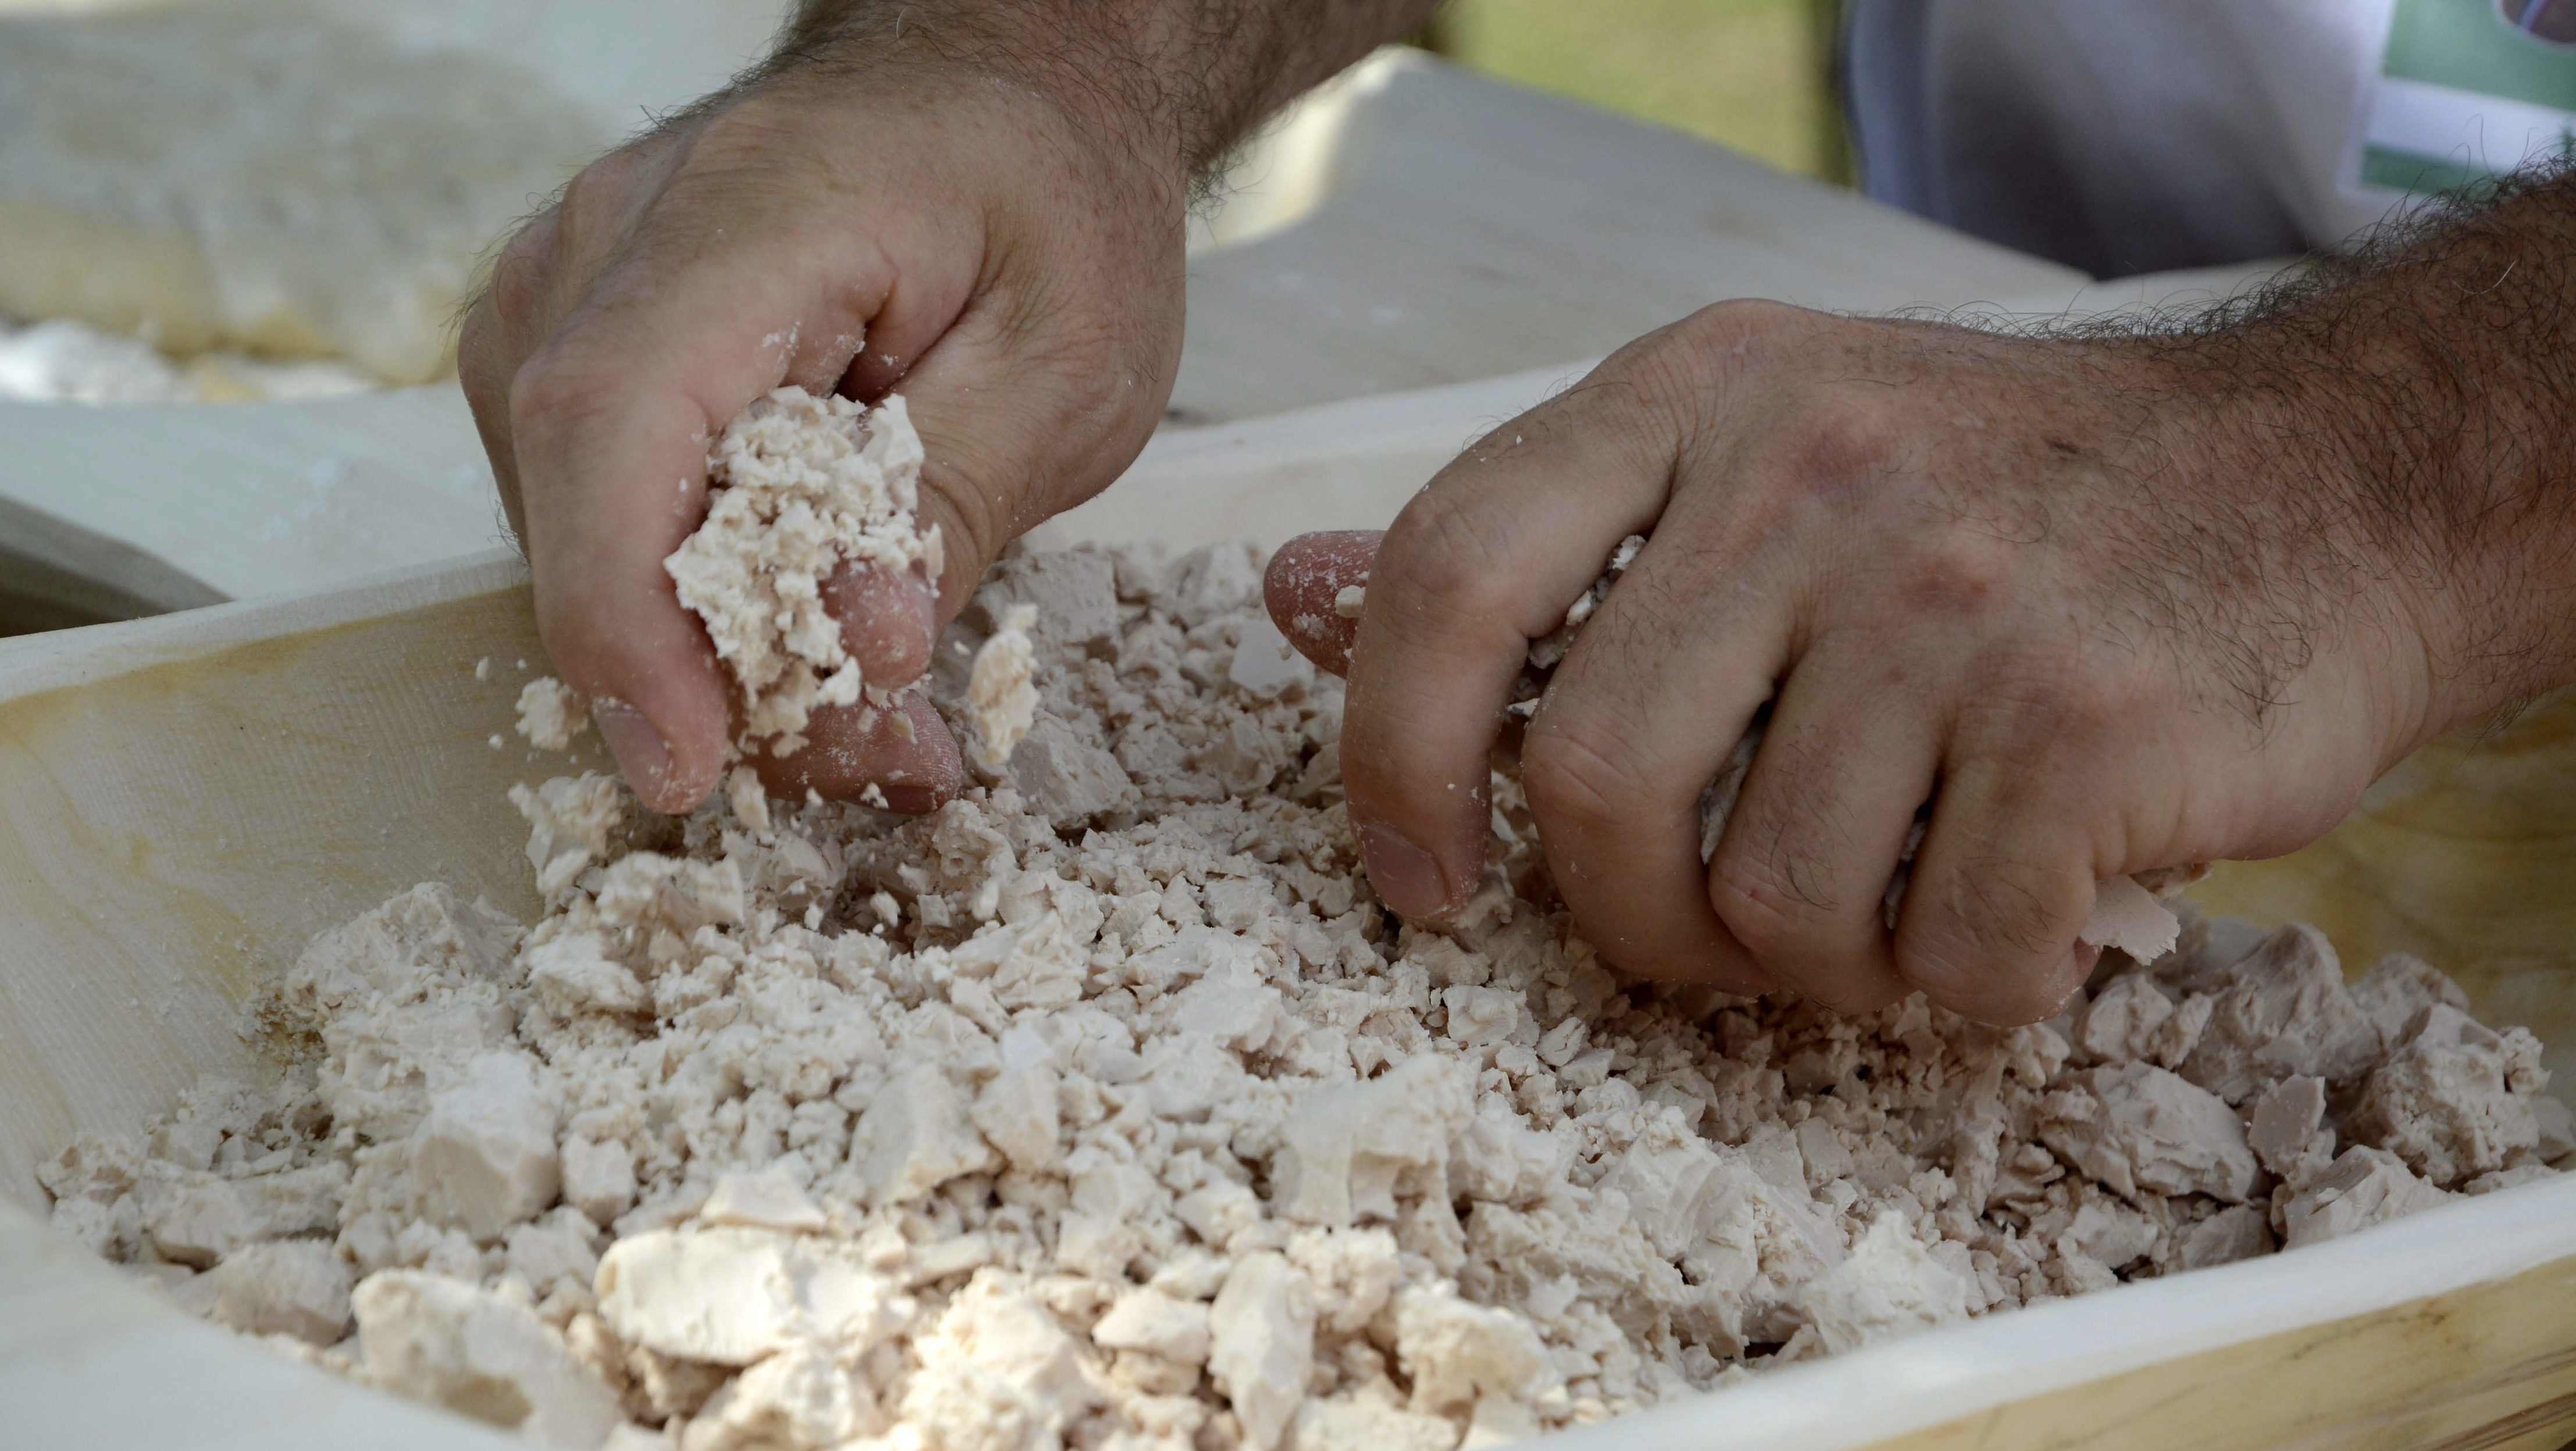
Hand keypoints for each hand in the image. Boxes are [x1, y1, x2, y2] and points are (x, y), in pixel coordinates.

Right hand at [459, 45, 1188, 812]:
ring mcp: (568, 299)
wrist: (1005, 90)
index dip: (625, 617)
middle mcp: (603, 249)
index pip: (610, 423)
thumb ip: (955, 497)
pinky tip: (822, 649)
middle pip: (587, 512)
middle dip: (714, 684)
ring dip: (717, 663)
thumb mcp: (1068, 357)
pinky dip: (705, 609)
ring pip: (583, 538)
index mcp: (738, 213)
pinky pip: (607, 517)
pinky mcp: (584, 359)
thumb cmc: (1046, 197)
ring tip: (878, 722)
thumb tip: (864, 642)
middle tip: (879, 764)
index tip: (688, 760)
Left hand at [1268, 300, 2464, 1024]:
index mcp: (1701, 394)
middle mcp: (1811, 472)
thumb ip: (1533, 545)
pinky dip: (1971, 979)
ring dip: (1818, 958)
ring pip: (1765, 897)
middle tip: (1714, 927)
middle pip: (1592, 782)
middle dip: (1631, 916)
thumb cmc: (2004, 500)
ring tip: (1896, 893)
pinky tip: (2018, 906)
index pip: (1451, 574)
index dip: (1390, 756)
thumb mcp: (1756, 451)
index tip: (1423, 879)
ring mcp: (1953, 592)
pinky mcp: (2085, 718)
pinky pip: (1944, 952)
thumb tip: (1286, 595)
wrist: (2325, 482)